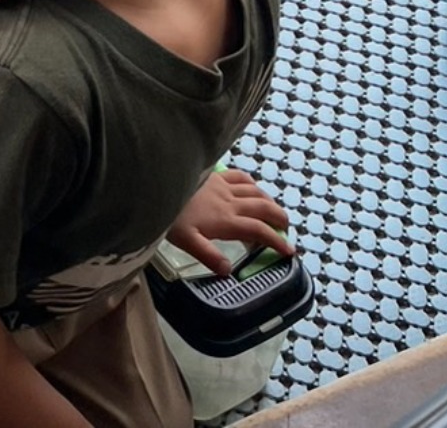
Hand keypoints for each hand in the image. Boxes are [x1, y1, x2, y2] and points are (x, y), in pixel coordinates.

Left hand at [167, 169, 293, 276]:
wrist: (156, 182)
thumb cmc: (169, 214)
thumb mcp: (186, 242)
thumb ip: (208, 256)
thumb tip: (229, 272)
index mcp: (225, 220)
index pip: (259, 231)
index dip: (277, 241)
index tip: (290, 252)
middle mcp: (229, 201)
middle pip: (263, 207)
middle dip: (279, 219)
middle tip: (286, 230)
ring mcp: (222, 185)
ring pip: (255, 191)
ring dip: (269, 201)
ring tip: (273, 212)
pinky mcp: (213, 174)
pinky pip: (239, 176)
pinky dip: (252, 183)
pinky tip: (252, 187)